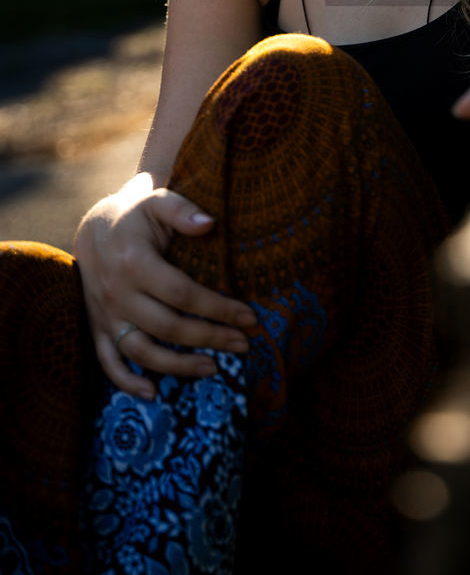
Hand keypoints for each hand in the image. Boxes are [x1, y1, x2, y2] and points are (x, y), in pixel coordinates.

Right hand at [74, 173, 256, 399]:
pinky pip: (108, 362)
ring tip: (213, 368)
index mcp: (135, 262)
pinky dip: (126, 382)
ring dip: (177, 366)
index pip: (183, 294)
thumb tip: (210, 223)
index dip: (217, 308)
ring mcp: (105, 314)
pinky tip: (153, 393)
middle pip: (168, 326)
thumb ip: (182, 210)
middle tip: (243, 344)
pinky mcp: (97, 327)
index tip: (248, 316)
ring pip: (141, 351)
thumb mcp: (157, 202)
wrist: (94, 228)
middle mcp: (117, 293)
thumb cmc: (136, 215)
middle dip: (209, 338)